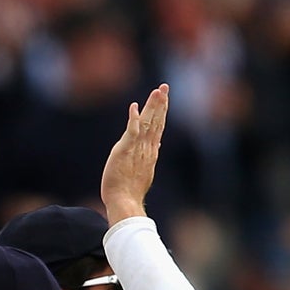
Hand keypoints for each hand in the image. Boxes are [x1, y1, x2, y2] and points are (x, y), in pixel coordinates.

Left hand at [101, 83, 169, 224]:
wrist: (125, 203)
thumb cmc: (130, 191)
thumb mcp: (144, 169)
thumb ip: (150, 154)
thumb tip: (157, 143)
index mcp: (150, 151)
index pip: (158, 127)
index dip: (161, 111)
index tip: (164, 97)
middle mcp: (146, 148)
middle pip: (156, 121)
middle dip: (160, 103)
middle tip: (164, 87)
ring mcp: (137, 149)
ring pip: (147, 123)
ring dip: (152, 106)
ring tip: (157, 92)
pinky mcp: (125, 151)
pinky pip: (131, 132)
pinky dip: (134, 119)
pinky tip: (134, 107)